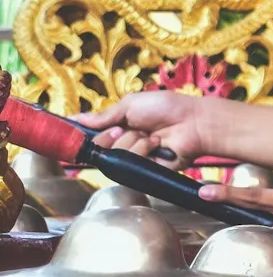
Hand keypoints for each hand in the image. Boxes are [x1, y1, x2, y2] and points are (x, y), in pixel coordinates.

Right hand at [77, 92, 221, 162]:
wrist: (192, 121)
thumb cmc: (166, 108)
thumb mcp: (130, 105)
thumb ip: (103, 116)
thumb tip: (75, 119)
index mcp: (116, 129)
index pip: (90, 138)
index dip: (84, 135)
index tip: (78, 130)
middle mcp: (121, 146)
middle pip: (98, 148)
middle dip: (110, 136)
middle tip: (127, 128)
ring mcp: (132, 160)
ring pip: (114, 156)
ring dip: (132, 141)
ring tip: (149, 135)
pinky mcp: (143, 171)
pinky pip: (131, 164)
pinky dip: (143, 150)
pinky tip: (156, 144)